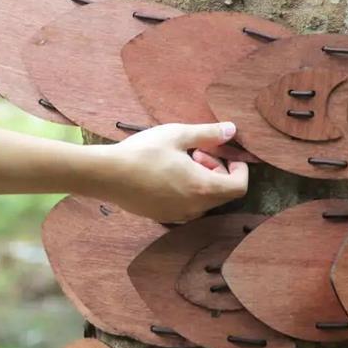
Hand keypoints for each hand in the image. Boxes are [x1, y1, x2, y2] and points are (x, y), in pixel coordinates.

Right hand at [89, 122, 248, 222]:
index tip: (226, 153)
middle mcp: (194, 207)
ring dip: (202, 180)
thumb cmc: (143, 152)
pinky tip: (166, 174)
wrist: (107, 175)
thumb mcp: (178, 135)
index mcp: (203, 187)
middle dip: (218, 171)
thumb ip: (209, 133)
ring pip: (203, 201)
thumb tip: (232, 130)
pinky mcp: (162, 217)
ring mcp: (177, 215)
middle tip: (198, 151)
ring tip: (181, 161)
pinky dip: (187, 191)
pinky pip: (186, 206)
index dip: (239, 169)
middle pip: (222, 194)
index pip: (239, 186)